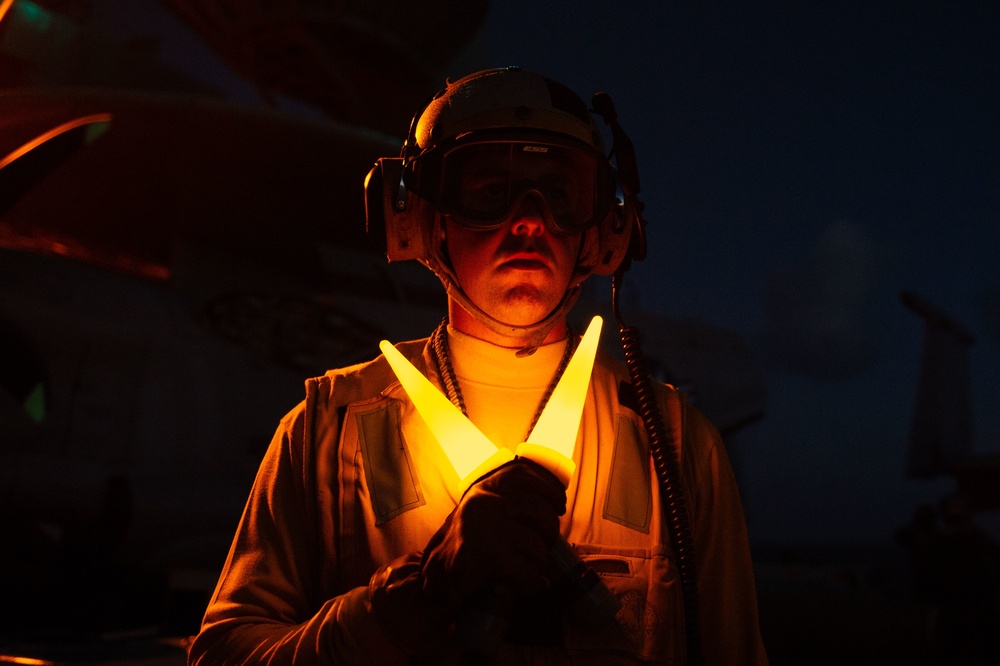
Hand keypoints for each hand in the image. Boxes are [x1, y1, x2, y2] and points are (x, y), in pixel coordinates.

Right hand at [420, 458, 566, 609]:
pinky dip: (533, 584)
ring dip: (539, 564)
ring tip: (528, 572)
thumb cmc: (456, 554)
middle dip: (550, 532)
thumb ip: (500, 505)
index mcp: (480, 490)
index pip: (521, 473)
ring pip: (537, 544)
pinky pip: (530, 571)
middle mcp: (482, 503)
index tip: (559, 502)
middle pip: (539, 509)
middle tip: (545, 547)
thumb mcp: (475, 519)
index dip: (547, 485)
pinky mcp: (488, 558)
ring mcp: (485, 528)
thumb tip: (546, 501)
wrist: (424, 589)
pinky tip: (525, 588)